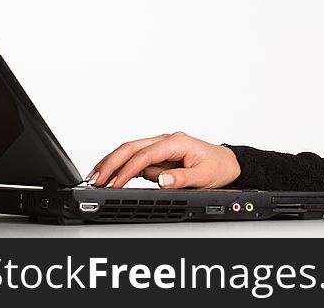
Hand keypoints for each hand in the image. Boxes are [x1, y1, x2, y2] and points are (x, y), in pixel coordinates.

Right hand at [86, 131, 241, 189]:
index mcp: (177, 142)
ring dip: (112, 162)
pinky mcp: (159, 154)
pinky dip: (120, 165)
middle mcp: (167, 140)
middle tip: (95, 179)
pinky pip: (135, 158)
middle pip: (132, 147)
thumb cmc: (218, 167)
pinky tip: (109, 175)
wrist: (228, 163)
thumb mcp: (205, 177)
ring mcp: (161, 146)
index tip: (114, 184)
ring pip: (130, 150)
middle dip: (111, 163)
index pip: (145, 155)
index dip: (127, 169)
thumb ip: (182, 179)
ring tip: (95, 177)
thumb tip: (161, 180)